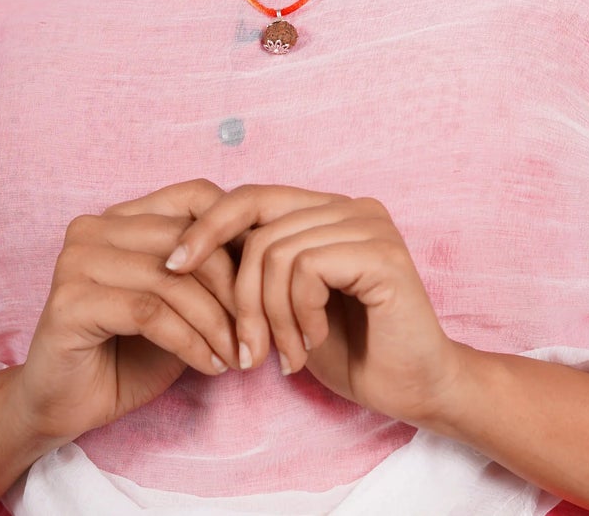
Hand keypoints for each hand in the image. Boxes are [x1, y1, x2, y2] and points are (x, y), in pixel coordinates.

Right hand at [12, 178, 240, 444]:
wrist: (64, 406)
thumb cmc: (128, 355)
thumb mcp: (181, 307)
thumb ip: (209, 275)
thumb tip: (269, 253)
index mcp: (121, 216)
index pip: (195, 196)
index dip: (237, 235)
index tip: (265, 284)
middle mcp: (94, 227)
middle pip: (188, 239)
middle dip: (233, 289)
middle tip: (258, 332)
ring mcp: (76, 260)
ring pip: (172, 279)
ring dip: (216, 323)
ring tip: (238, 356)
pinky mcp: (69, 300)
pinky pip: (150, 313)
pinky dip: (190, 342)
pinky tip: (210, 366)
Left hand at [165, 184, 466, 427]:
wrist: (416, 390)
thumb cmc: (352, 351)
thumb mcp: (288, 305)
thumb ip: (258, 269)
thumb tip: (188, 248)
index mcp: (326, 210)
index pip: (251, 197)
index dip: (207, 226)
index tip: (171, 267)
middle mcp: (349, 205)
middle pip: (257, 227)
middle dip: (239, 296)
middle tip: (247, 350)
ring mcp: (369, 223)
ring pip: (277, 252)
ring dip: (270, 316)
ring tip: (285, 354)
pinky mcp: (382, 252)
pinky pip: (306, 267)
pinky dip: (298, 313)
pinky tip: (313, 340)